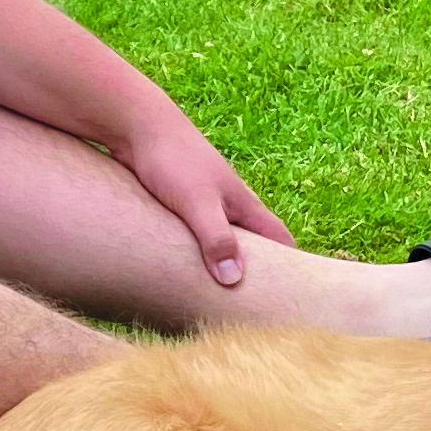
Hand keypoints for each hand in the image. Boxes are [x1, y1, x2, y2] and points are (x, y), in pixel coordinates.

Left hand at [104, 100, 296, 289]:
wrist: (135, 123)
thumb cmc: (172, 159)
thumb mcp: (198, 203)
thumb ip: (217, 239)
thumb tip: (235, 280)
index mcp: (243, 204)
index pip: (279, 240)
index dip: (292, 266)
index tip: (295, 297)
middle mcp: (228, 204)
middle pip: (253, 243)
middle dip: (256, 271)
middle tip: (253, 307)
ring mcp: (203, 203)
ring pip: (221, 240)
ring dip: (222, 264)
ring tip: (217, 298)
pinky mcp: (177, 202)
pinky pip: (194, 235)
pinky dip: (196, 254)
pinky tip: (181, 270)